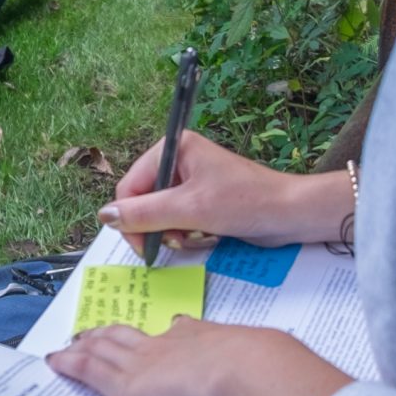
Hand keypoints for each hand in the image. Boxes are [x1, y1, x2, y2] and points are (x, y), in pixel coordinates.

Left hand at [49, 316, 286, 395]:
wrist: (243, 371)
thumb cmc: (260, 369)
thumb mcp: (265, 362)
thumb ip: (266, 367)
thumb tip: (281, 368)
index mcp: (202, 338)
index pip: (178, 332)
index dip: (165, 332)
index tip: (166, 330)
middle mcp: (167, 343)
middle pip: (132, 334)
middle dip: (113, 333)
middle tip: (97, 330)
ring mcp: (142, 361)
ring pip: (104, 348)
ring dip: (87, 345)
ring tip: (72, 343)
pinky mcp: (124, 383)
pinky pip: (87, 368)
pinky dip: (69, 363)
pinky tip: (55, 361)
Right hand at [103, 130, 319, 255]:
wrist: (290, 213)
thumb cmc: (246, 202)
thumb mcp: (190, 209)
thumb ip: (144, 213)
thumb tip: (105, 216)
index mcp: (174, 149)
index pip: (130, 186)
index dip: (130, 218)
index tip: (144, 246)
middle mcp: (179, 160)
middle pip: (143, 201)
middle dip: (157, 226)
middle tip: (176, 242)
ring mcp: (192, 180)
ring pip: (160, 214)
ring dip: (173, 233)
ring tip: (195, 239)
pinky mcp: (203, 199)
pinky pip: (178, 219)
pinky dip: (186, 233)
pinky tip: (204, 237)